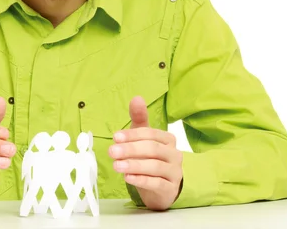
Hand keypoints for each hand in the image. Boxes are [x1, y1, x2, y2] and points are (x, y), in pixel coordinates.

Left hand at [108, 96, 182, 210]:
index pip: (150, 134)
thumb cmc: (150, 159)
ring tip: (116, 166)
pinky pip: (156, 183)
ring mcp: (175, 172)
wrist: (161, 188)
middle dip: (130, 149)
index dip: (132, 135)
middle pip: (152, 149)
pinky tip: (127, 178)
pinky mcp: (170, 188)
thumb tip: (137, 97)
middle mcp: (175, 154)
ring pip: (154, 166)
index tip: (115, 137)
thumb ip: (139, 118)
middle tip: (112, 151)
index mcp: (168, 139)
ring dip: (133, 165)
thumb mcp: (143, 138)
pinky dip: (141, 180)